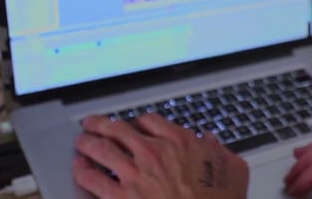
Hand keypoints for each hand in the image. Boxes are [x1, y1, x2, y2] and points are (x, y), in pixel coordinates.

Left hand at [72, 114, 248, 198]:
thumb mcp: (232, 169)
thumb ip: (220, 150)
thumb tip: (213, 142)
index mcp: (179, 142)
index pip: (150, 120)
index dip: (139, 121)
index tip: (135, 124)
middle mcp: (153, 153)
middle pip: (119, 129)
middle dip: (102, 125)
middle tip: (93, 123)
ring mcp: (134, 174)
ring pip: (101, 149)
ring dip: (87, 143)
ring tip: (80, 142)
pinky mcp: (120, 197)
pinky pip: (93, 180)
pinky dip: (82, 172)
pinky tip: (79, 169)